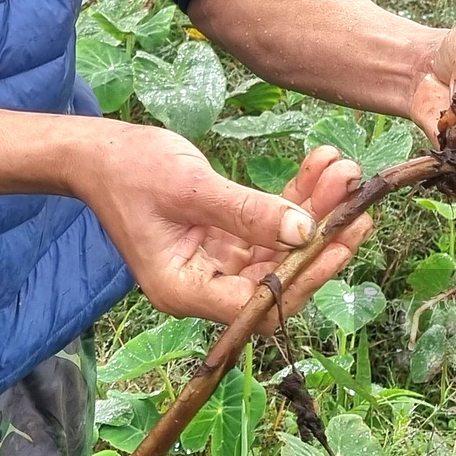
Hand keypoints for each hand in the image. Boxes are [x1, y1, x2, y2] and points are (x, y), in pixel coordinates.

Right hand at [71, 125, 370, 323]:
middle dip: (320, 239)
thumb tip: (304, 231)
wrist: (96, 151)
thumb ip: (246, 211)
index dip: (303, 279)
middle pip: (276, 277)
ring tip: (345, 173)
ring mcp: (213, 261)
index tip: (340, 243)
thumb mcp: (190, 187)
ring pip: (278, 247)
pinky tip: (319, 168)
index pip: (258, 305)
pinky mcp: (220, 236)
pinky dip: (292, 199)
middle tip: (359, 206)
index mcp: (185, 290)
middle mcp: (202, 285)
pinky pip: (266, 225)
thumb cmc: (130, 169)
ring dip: (313, 211)